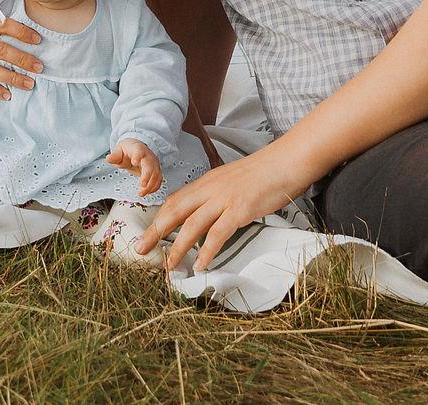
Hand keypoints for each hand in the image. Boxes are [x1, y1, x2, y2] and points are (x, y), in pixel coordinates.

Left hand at [106, 139, 161, 196]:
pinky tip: (147, 193)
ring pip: (156, 175)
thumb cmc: (128, 151)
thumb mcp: (119, 151)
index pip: (139, 151)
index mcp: (138, 149)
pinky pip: (158, 180)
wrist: (138, 149)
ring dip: (150, 185)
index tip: (134, 162)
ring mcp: (154, 164)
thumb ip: (115, 156)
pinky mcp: (156, 171)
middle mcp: (148, 156)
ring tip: (141, 193)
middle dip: (147, 176)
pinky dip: (154, 187)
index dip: (138, 156)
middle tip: (142, 185)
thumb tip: (108, 158)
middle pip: (150, 166)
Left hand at [133, 141, 314, 272]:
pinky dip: (207, 251)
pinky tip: (201, 265)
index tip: (147, 233)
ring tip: (170, 266)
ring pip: (192, 224)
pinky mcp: (240, 209)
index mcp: (207, 182)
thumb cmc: (263, 173)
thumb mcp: (232, 180)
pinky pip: (218, 233)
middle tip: (141, 250)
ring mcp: (224, 198)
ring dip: (178, 247)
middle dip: (155, 231)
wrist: (285, 161)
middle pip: (174, 211)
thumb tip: (208, 212)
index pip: (175, 200)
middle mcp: (210, 189)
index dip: (159, 218)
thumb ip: (217, 194)